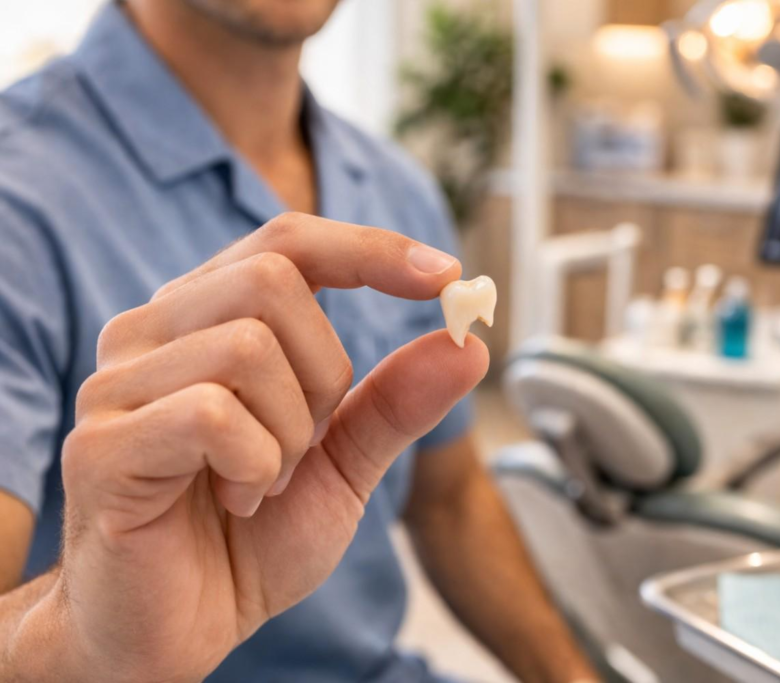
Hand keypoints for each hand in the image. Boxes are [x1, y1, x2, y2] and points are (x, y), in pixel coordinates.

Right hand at [19, 213, 487, 681]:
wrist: (179, 629)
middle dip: (324, 373)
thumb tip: (468, 342)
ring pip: (248, 347)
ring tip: (263, 483)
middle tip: (304, 443)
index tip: (443, 276)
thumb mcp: (344, 463)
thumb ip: (396, 402)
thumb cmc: (248, 540)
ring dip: (289, 432)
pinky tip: (237, 502)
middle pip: (274, 281)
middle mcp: (152, 333)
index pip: (288, 242)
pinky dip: (255, 467)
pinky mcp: (100, 444)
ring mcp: (117, 383)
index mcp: (206, 321)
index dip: (369, 250)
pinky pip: (213, 414)